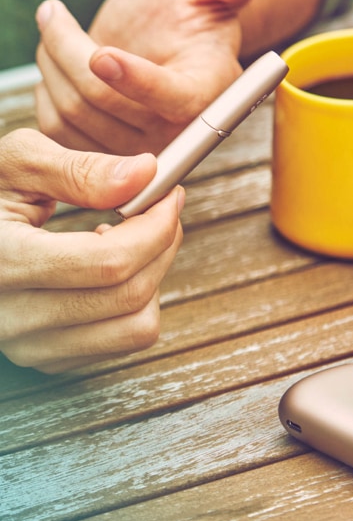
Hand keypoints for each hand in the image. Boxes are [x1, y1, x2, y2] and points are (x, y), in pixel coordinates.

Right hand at [0, 129, 183, 373]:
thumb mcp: (18, 163)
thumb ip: (81, 170)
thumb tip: (145, 173)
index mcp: (1, 261)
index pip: (108, 261)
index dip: (154, 227)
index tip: (168, 196)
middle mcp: (12, 317)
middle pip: (129, 294)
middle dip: (161, 245)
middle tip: (160, 211)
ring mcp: (29, 345)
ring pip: (136, 327)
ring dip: (151, 278)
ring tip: (125, 241)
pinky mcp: (46, 357)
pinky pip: (122, 341)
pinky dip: (133, 303)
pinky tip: (106, 269)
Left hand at [34, 0, 258, 154]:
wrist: (166, 38)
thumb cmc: (188, 9)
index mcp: (210, 91)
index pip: (174, 100)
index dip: (137, 82)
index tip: (101, 54)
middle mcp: (178, 130)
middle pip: (107, 103)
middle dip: (69, 50)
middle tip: (54, 13)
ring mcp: (140, 148)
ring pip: (75, 113)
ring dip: (52, 64)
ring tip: (55, 29)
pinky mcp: (106, 153)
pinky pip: (59, 131)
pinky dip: (46, 90)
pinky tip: (54, 62)